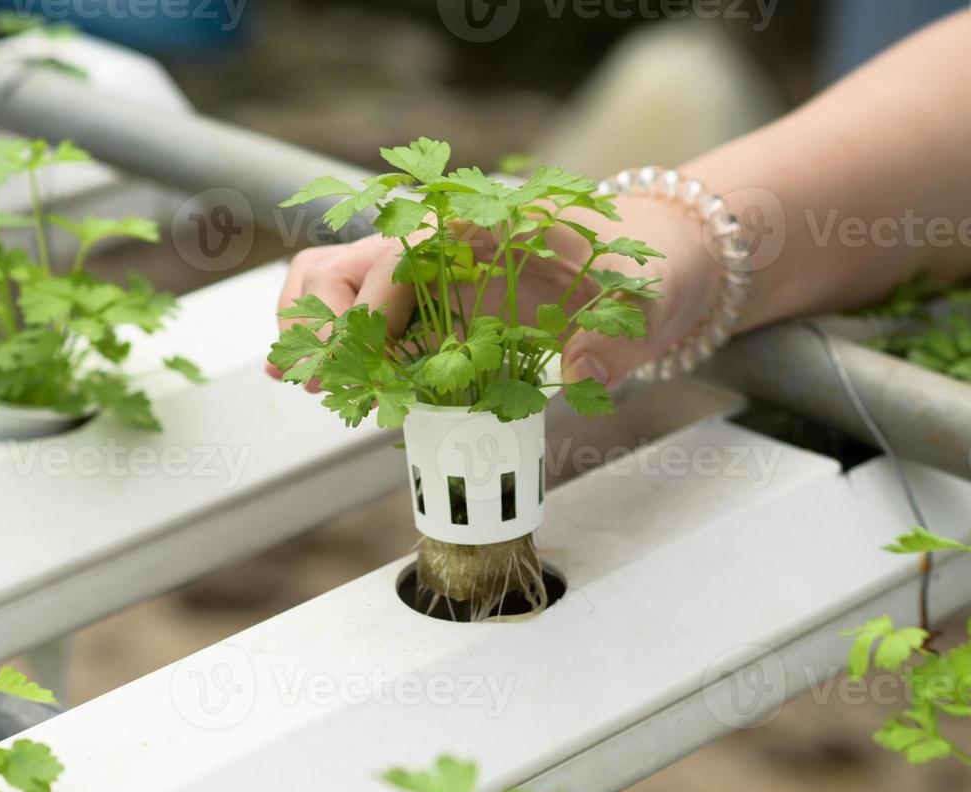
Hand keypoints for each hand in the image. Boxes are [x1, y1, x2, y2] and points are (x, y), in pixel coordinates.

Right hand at [267, 194, 718, 389]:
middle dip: (323, 319)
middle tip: (320, 378)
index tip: (369, 355)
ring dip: (320, 332)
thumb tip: (583, 371)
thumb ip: (616, 334)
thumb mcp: (647, 298)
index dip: (376, 300)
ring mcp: (432, 276)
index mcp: (486, 223)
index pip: (405, 250)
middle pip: (347, 262)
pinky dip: (344, 352)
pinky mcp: (435, 310)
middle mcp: (444, 244)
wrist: (654, 264)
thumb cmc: (645, 266)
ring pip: (339, 286)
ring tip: (316, 385)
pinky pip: (368, 324)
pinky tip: (342, 388)